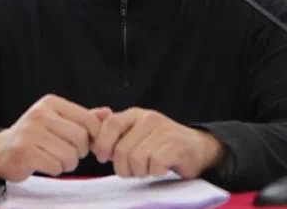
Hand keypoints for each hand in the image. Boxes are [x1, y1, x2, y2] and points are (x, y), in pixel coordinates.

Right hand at [0, 94, 110, 181]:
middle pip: (81, 138)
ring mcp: (31, 132)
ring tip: (54, 158)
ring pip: (70, 155)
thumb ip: (84, 117)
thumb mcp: (58, 120)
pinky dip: (54, 169)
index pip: (88, 120)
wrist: (1, 151)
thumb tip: (108, 113)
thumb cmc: (35, 136)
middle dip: (78, 151)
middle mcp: (40, 114)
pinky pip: (56, 166)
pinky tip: (44, 163)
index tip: (84, 143)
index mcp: (51, 103)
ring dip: (67, 163)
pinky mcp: (25, 152)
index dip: (92, 136)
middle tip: (66, 152)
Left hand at [91, 107, 224, 178]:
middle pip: (121, 150)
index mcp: (135, 114)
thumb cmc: (160, 145)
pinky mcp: (176, 145)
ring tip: (148, 169)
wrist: (197, 148)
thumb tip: (89, 133)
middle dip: (124, 168)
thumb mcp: (134, 134)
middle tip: (134, 170)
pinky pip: (154, 165)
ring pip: (136, 160)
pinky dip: (155, 172)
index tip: (104, 157)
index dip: (102, 144)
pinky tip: (161, 168)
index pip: (110, 125)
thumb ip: (111, 133)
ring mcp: (164, 130)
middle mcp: (149, 118)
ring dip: (140, 172)